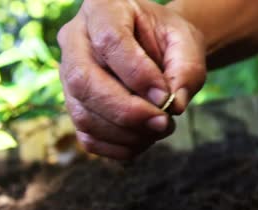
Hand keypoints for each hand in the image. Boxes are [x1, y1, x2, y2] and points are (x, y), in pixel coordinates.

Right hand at [58, 0, 205, 159]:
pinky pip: (87, 137)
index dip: (138, 75)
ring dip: (127, 133)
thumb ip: (187, 70)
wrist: (160, 51)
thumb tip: (174, 105)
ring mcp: (69, 74)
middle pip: (83, 81)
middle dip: (127, 111)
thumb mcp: (188, 45)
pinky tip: (144, 139)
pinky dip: (119, 147)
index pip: (110, 41)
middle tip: (163, 123)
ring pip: (83, 114)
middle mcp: (75, 38)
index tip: (166, 96)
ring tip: (161, 128)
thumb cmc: (171, 42)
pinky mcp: (75, 105)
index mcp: (104, 8)